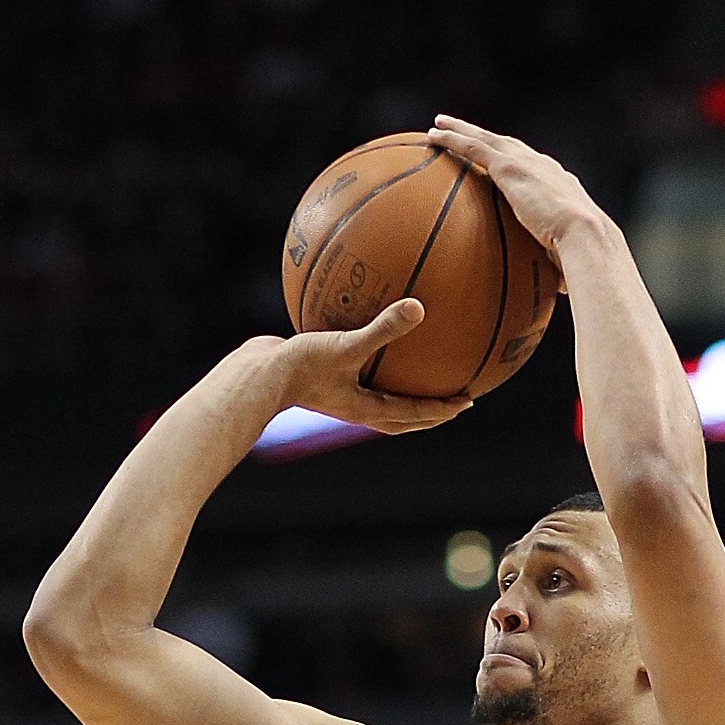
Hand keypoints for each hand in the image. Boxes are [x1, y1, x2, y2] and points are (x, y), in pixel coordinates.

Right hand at [267, 301, 472, 433]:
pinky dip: (372, 357)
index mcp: (367, 409)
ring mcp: (340, 394)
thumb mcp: (345, 346)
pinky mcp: (325, 376)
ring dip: (401, 391)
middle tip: (453, 399)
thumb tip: (419, 308)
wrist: (256, 375)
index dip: (443, 410)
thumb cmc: (300, 366)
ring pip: (381, 397)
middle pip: (402, 417)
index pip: (415, 415)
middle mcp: (357, 407)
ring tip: (416, 371)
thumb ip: (383, 329)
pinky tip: (370, 330)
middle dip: (429, 411)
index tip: (467, 402)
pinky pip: (358, 368)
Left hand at [429, 116, 594, 265]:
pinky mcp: (509, 168)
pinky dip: (453, 140)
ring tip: (439, 125)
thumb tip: (564, 288)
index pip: (531, 167)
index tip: (500, 158)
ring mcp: (526, 163)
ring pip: (486, 139)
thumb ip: (558, 262)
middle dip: (484, 135)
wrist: (585, 237)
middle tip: (460, 129)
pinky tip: (433, 136)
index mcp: (557, 184)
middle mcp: (542, 166)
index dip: (513, 159)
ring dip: (462, 130)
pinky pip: (474, 149)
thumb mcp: (568, 256)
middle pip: (506, 145)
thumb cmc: (582, 256)